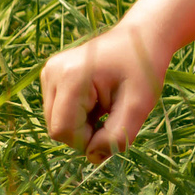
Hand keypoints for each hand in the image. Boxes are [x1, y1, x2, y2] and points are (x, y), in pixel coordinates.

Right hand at [40, 21, 171, 163]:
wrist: (143, 36)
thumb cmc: (145, 68)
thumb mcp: (140, 104)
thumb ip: (118, 135)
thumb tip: (93, 157)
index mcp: (70, 77)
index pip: (63, 130)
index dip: (88, 140)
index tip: (114, 127)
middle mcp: (53, 72)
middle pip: (57, 128)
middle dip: (86, 132)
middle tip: (114, 115)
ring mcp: (49, 72)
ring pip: (57, 122)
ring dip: (83, 123)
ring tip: (108, 104)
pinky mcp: (51, 75)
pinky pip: (59, 111)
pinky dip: (79, 114)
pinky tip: (98, 99)